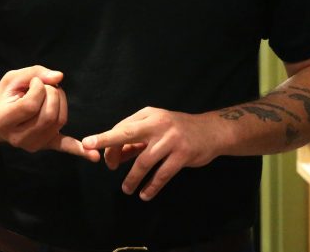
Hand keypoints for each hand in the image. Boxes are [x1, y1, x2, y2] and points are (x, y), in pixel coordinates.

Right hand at [0, 66, 98, 161]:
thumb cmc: (5, 96)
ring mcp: (32, 144)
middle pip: (49, 115)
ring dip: (61, 102)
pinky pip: (64, 146)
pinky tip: (94, 156)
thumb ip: (35, 73)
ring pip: (59, 121)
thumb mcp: (13, 79)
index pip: (32, 104)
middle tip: (45, 86)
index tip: (34, 81)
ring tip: (50, 94)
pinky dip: (79, 150)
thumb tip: (59, 77)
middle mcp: (18, 137)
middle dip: (53, 93)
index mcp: (5, 120)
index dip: (38, 87)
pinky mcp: (45, 144)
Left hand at [81, 107, 221, 200]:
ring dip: (133, 178)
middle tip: (98, 160)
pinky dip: (152, 186)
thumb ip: (135, 142)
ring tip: (126, 189)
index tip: (98, 155)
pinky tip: (145, 194)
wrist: (211, 131)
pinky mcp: (183, 154)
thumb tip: (112, 157)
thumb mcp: (156, 130)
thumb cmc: (177, 131)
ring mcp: (171, 139)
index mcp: (149, 114)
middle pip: (128, 134)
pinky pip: (163, 174)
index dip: (108, 142)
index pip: (122, 128)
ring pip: (144, 161)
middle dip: (108, 144)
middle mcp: (158, 124)